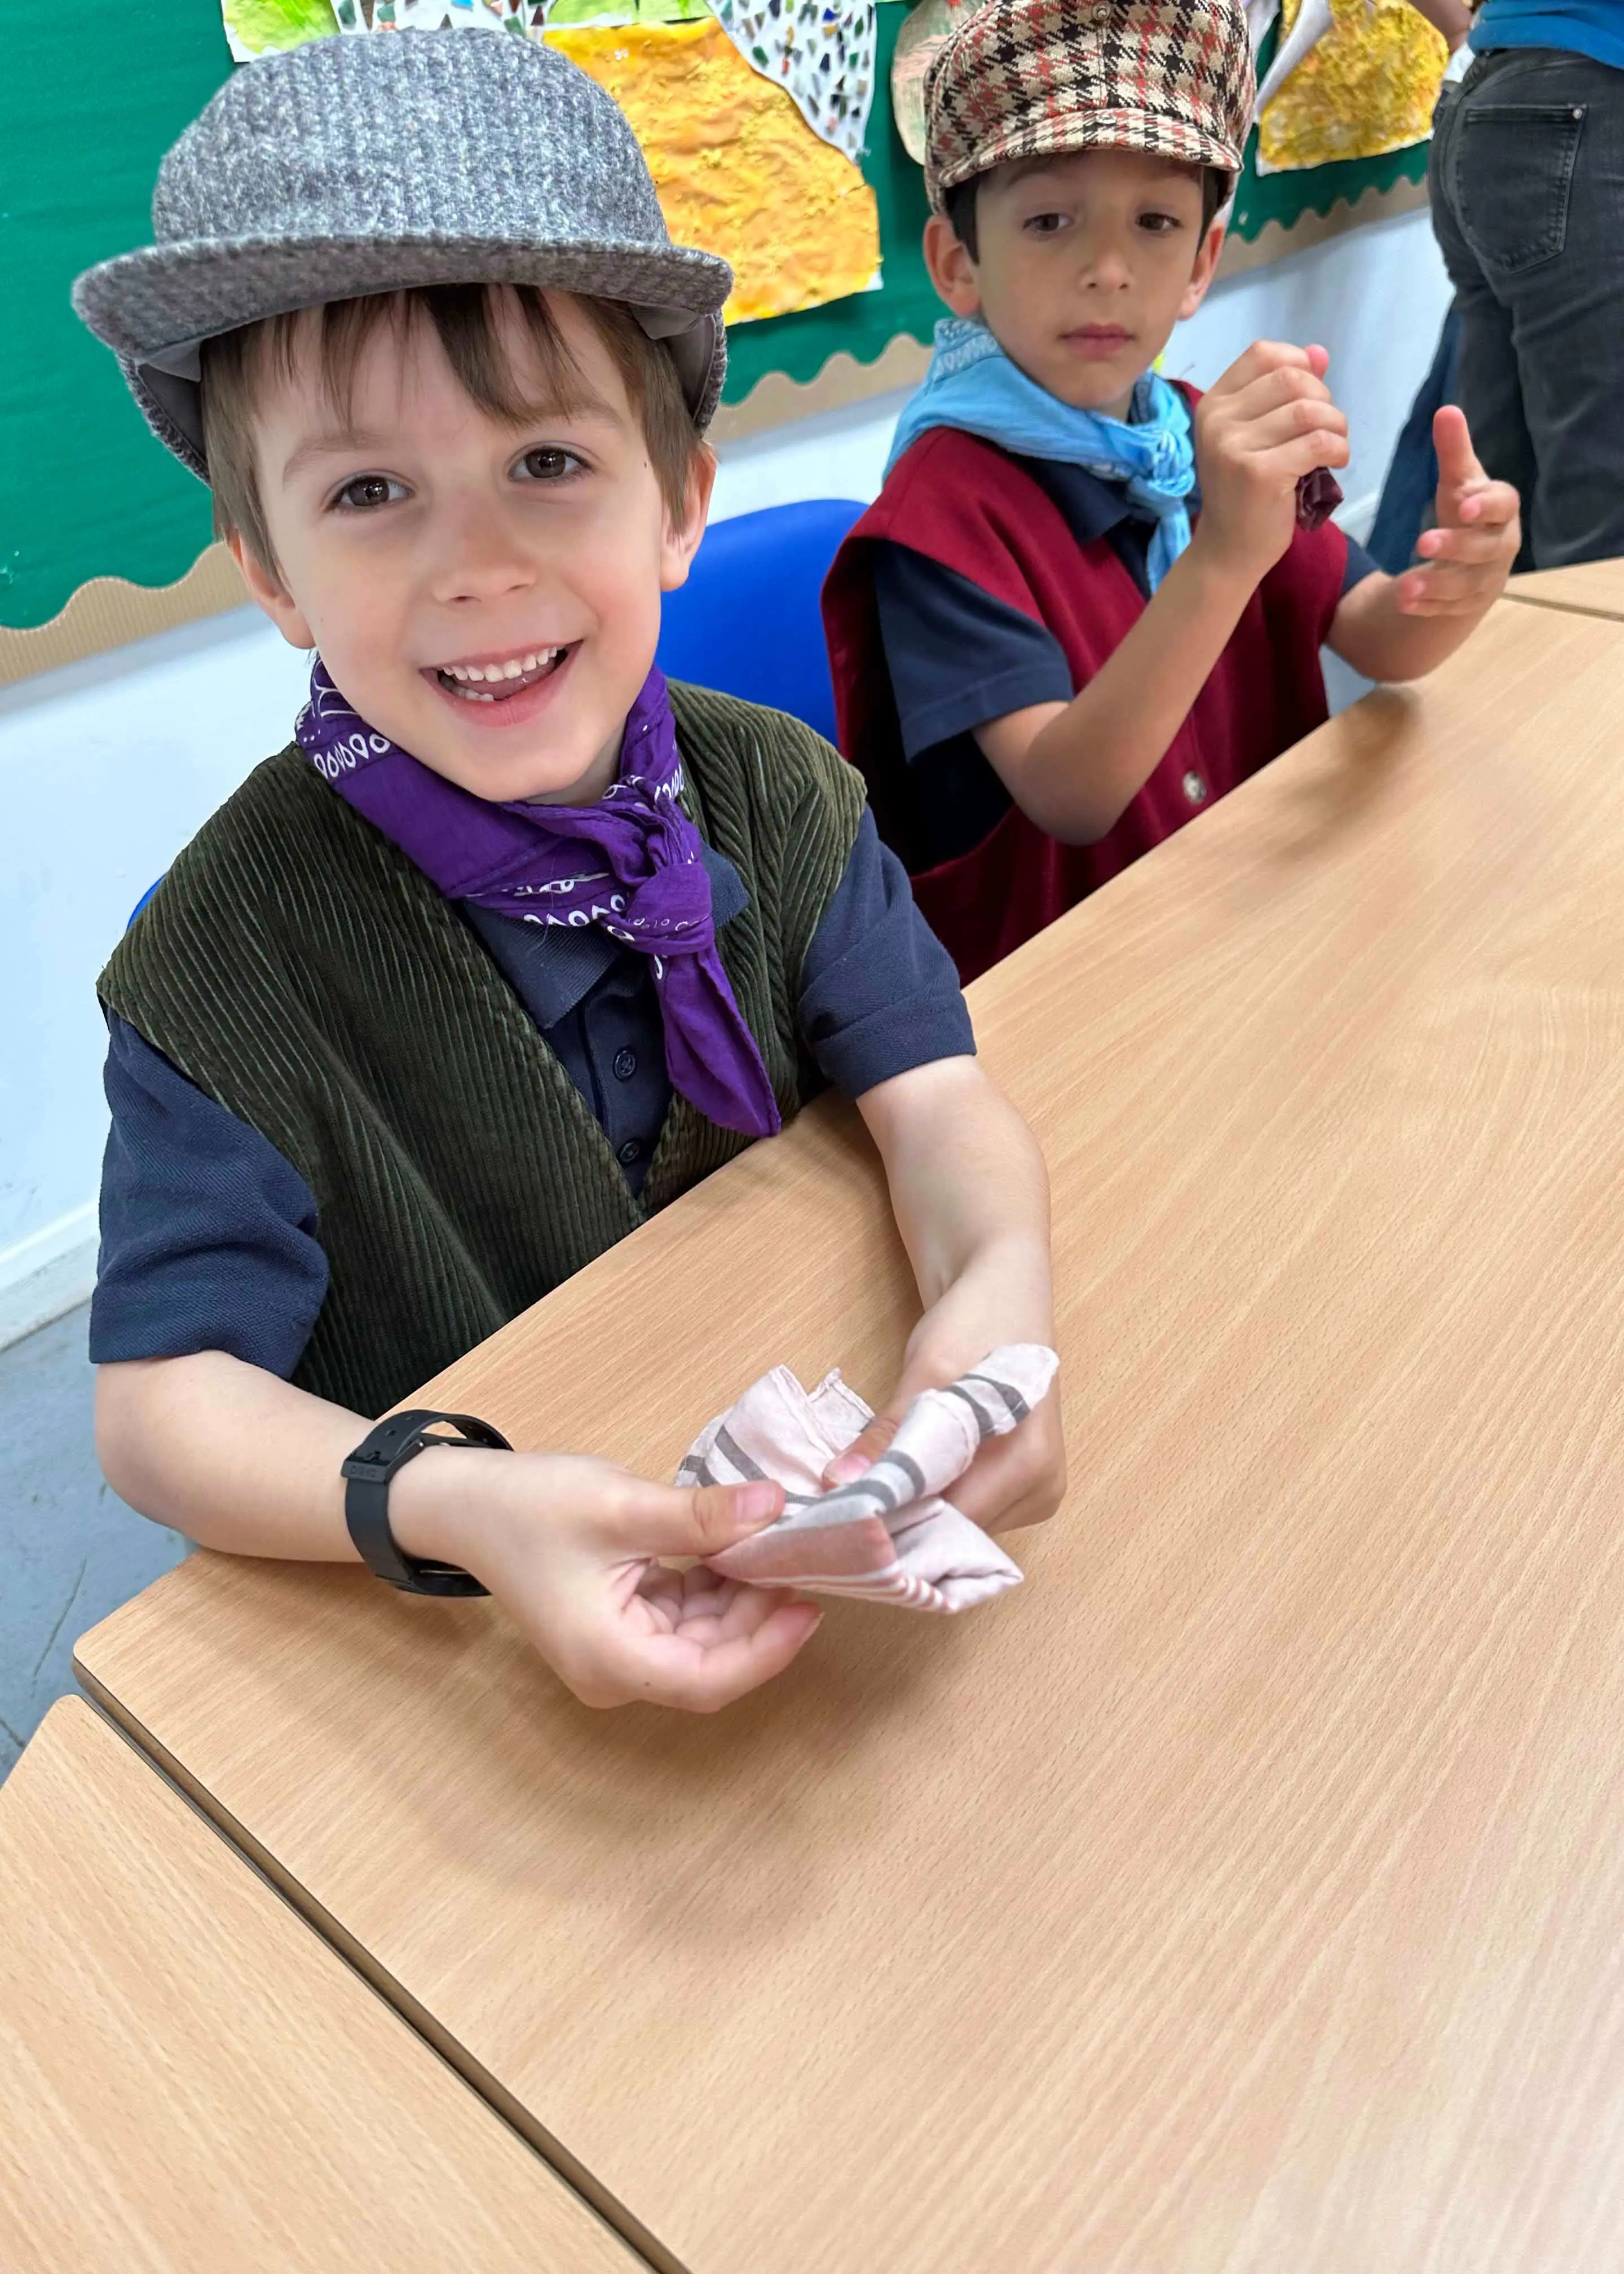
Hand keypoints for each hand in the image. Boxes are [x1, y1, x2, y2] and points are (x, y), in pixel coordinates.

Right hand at [393, 1448, 819, 1710]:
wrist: (466, 1505)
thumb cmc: (530, 1507)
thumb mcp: (620, 1507)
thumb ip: (700, 1516)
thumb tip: (775, 1506)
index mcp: (609, 1658)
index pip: (707, 1679)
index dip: (766, 1649)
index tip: (808, 1604)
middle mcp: (616, 1671)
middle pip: (711, 1662)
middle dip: (760, 1614)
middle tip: (801, 1557)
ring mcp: (619, 1652)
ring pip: (704, 1640)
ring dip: (742, 1598)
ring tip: (776, 1544)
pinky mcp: (622, 1626)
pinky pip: (684, 1619)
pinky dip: (715, 1587)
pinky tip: (737, 1546)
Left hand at [819, 1252, 1065, 1533]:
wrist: (1003, 1291)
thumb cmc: (976, 1320)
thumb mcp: (927, 1372)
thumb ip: (889, 1434)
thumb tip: (839, 1482)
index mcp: (1029, 1464)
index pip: (955, 1523)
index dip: (899, 1525)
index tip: (847, 1522)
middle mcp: (1041, 1490)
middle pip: (959, 1531)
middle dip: (903, 1522)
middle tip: (846, 1512)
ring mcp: (1034, 1492)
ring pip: (960, 1525)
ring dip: (916, 1512)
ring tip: (869, 1496)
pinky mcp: (1019, 1486)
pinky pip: (968, 1509)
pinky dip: (932, 1499)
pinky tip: (900, 1485)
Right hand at [1191, 341, 1350, 583]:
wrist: (1228, 550)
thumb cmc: (1245, 492)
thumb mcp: (1257, 436)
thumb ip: (1285, 393)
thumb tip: (1319, 352)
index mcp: (1214, 404)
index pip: (1263, 353)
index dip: (1299, 363)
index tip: (1311, 395)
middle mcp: (1218, 420)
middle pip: (1292, 378)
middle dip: (1324, 399)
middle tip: (1326, 428)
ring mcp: (1234, 446)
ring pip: (1309, 410)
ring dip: (1337, 425)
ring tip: (1334, 447)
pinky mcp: (1259, 473)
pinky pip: (1318, 442)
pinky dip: (1339, 449)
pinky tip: (1336, 462)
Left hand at [1396, 407, 1520, 617]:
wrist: (1475, 562)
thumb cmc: (1469, 511)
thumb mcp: (1459, 482)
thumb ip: (1454, 451)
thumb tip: (1446, 410)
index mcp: (1501, 511)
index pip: (1504, 505)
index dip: (1487, 506)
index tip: (1465, 506)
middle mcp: (1499, 545)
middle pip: (1484, 548)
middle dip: (1456, 547)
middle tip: (1423, 543)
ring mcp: (1485, 578)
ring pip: (1465, 585)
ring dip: (1435, 586)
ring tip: (1405, 587)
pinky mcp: (1467, 604)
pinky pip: (1448, 609)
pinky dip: (1427, 607)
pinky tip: (1403, 603)